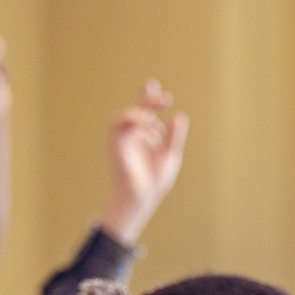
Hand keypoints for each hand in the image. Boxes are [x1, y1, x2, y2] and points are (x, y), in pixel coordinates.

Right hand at [100, 79, 188, 244]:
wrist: (142, 196)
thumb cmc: (154, 180)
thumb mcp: (169, 155)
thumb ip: (173, 137)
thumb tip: (179, 116)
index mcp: (145, 136)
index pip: (146, 112)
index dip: (152, 100)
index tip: (166, 98)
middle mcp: (133, 135)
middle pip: (136, 109)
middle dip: (148, 100)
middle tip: (165, 99)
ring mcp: (123, 139)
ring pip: (124, 115)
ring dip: (140, 112)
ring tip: (152, 120)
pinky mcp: (115, 144)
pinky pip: (118, 124)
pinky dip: (132, 120)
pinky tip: (146, 125)